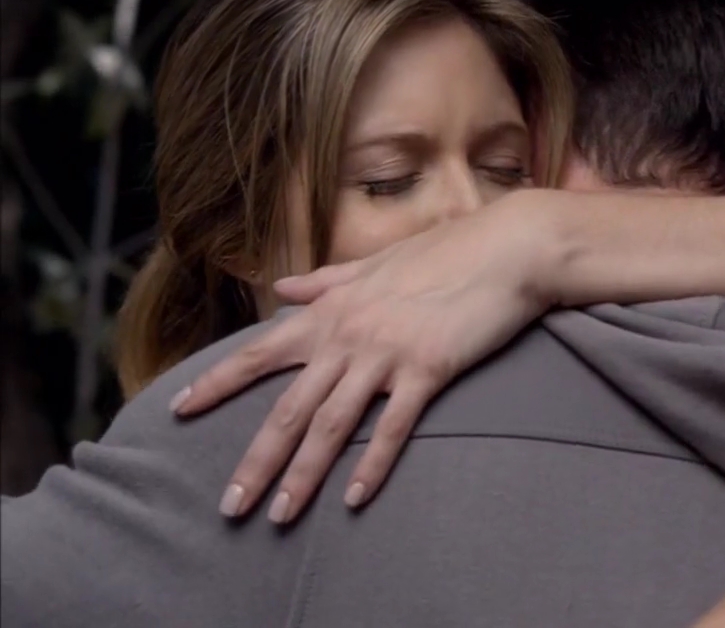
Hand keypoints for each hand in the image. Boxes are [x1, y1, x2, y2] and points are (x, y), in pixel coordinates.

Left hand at [172, 193, 557, 522]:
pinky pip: (393, 426)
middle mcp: (348, 335)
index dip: (216, 384)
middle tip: (230, 506)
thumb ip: (327, 280)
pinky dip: (373, 464)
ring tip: (281, 516)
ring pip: (332, 425)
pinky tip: (355, 498)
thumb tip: (284, 287)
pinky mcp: (427, 369)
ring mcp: (386, 353)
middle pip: (289, 408)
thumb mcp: (377, 263)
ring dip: (303, 475)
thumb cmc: (446, 251)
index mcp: (331, 310)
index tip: (178, 410)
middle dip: (256, 462)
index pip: (259, 352)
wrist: (506, 248)